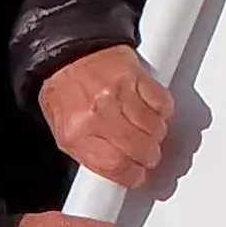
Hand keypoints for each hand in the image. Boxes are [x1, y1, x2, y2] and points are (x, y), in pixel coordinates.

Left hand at [40, 45, 173, 186]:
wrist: (64, 51)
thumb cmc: (63, 90)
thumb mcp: (63, 131)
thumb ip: (89, 152)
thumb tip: (115, 170)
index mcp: (75, 133)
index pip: (114, 166)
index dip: (132, 176)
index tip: (137, 176)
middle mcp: (98, 114)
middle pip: (140, 149)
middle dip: (149, 158)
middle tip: (147, 157)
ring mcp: (119, 94)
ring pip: (155, 128)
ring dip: (156, 136)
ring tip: (149, 134)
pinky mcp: (137, 76)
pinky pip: (162, 104)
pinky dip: (162, 111)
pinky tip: (153, 112)